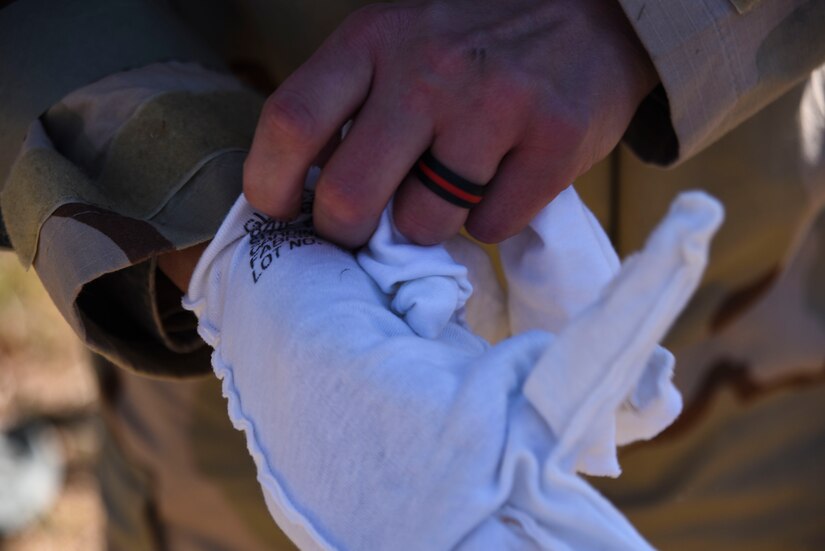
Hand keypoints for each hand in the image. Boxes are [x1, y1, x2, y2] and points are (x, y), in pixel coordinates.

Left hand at [243, 0, 657, 246]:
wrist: (596, 8)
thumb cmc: (477, 36)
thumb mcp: (400, 37)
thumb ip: (352, 101)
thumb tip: (307, 190)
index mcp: (375, 39)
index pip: (292, 121)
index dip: (269, 184)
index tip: (280, 210)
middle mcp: (430, 70)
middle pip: (350, 198)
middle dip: (348, 231)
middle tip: (365, 225)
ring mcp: (495, 106)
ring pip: (423, 224)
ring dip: (430, 220)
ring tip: (457, 178)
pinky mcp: (554, 143)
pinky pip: (492, 227)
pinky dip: (490, 216)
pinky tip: (505, 176)